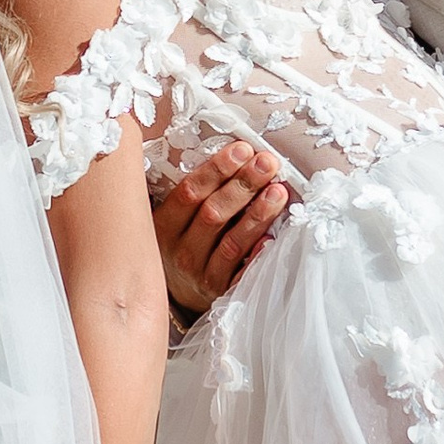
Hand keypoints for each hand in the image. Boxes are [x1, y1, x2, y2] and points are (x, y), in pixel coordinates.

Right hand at [152, 139, 288, 315]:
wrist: (180, 292)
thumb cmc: (184, 243)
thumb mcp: (176, 218)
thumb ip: (197, 192)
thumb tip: (237, 155)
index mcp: (164, 226)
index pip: (189, 193)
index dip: (217, 170)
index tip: (242, 150)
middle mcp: (180, 252)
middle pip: (213, 215)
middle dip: (243, 185)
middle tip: (266, 163)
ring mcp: (201, 275)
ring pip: (232, 243)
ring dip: (257, 215)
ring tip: (278, 192)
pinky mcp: (222, 293)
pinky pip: (242, 275)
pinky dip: (258, 255)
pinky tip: (272, 238)